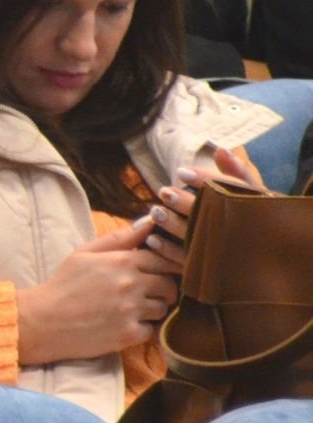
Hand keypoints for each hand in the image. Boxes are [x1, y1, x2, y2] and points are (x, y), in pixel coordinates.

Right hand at [14, 218, 179, 365]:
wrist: (44, 321)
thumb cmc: (63, 284)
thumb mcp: (84, 253)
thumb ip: (118, 238)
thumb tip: (148, 222)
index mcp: (121, 262)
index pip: (162, 259)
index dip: (163, 265)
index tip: (157, 271)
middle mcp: (130, 285)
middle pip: (168, 285)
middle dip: (162, 288)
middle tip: (148, 292)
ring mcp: (131, 311)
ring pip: (162, 308)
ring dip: (152, 308)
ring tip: (132, 308)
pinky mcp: (129, 334)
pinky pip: (150, 329)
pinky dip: (141, 328)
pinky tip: (123, 324)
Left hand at [146, 146, 267, 267]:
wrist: (270, 258)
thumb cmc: (255, 217)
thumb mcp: (253, 193)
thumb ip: (236, 172)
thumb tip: (221, 150)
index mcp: (258, 207)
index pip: (232, 189)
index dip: (204, 180)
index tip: (180, 172)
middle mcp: (247, 230)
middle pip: (214, 216)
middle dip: (186, 204)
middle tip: (164, 192)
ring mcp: (232, 253)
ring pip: (200, 240)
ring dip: (174, 226)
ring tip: (155, 212)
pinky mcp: (217, 272)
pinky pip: (191, 264)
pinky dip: (170, 252)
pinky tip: (152, 240)